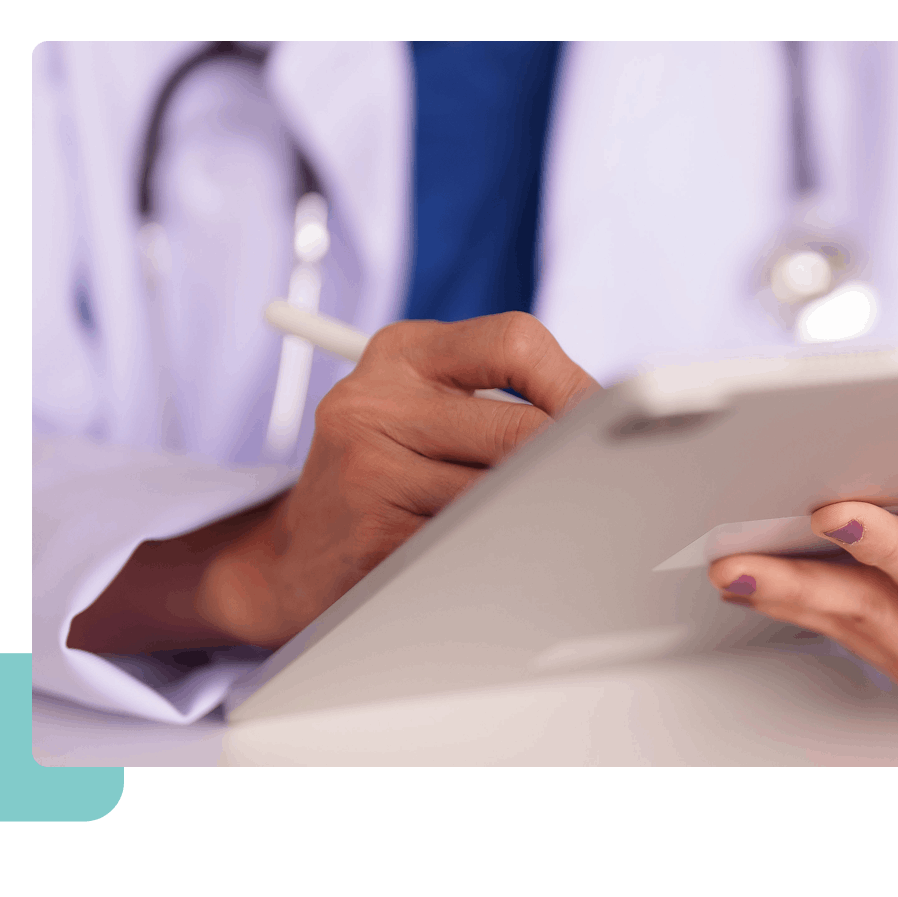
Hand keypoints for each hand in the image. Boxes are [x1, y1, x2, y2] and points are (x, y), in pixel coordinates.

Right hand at [196, 312, 600, 649]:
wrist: (293, 555)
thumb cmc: (384, 470)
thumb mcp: (422, 404)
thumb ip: (499, 397)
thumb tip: (604, 417)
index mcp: (401, 351)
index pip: (514, 341)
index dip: (573, 384)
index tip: (604, 420)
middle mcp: (374, 400)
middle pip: (519, 427)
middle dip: (568, 461)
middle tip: (595, 484)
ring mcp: (367, 468)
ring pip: (503, 492)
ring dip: (533, 511)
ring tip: (531, 519)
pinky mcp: (372, 535)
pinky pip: (473, 540)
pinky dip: (497, 547)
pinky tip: (484, 549)